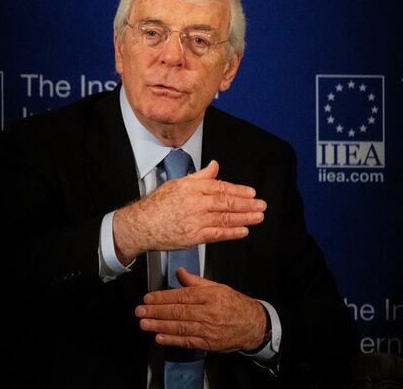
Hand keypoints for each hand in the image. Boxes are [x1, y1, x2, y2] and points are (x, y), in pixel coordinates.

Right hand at [113, 160, 264, 263]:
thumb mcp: (177, 183)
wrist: (141, 225)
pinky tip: (243, 231)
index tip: (251, 192)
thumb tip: (214, 166)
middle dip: (247, 204)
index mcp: (192, 188)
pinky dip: (232, 233)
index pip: (221, 187)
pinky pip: (217, 234)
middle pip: (226, 202)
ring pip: (225, 218)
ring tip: (258, 217)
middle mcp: (195, 203)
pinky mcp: (193, 236)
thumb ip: (199, 176)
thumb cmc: (157, 205)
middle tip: (261, 205)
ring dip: (245, 218)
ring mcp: (195, 220)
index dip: (239, 190)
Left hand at [136, 268, 268, 352]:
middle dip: (156, 311)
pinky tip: (160, 336)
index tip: (148, 298)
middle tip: (140, 311)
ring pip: (180, 327)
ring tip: (145, 323)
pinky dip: (172, 340)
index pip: (181, 296)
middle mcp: (209, 312)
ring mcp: (209, 329)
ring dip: (159, 325)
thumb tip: (179, 272)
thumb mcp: (218, 287)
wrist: (252, 324)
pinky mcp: (209, 343)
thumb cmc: (235, 305)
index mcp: (210, 296)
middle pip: (178, 312)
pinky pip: (187, 341)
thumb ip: (196, 281)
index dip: (162, 298)